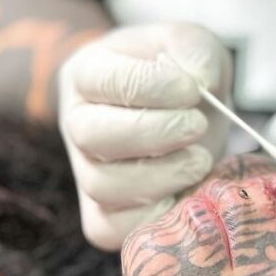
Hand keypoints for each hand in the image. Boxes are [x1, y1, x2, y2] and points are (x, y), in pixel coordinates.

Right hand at [60, 23, 232, 249]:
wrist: (183, 112)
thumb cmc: (180, 75)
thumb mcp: (191, 45)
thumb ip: (196, 50)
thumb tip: (199, 83)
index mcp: (87, 73)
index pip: (103, 80)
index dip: (153, 86)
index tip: (193, 89)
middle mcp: (76, 123)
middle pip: (94, 135)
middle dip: (155, 132)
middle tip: (197, 125)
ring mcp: (84, 172)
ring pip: (104, 186)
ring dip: (162, 175)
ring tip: (200, 158)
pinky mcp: (101, 215)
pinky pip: (113, 229)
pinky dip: (155, 216)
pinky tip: (187, 191)